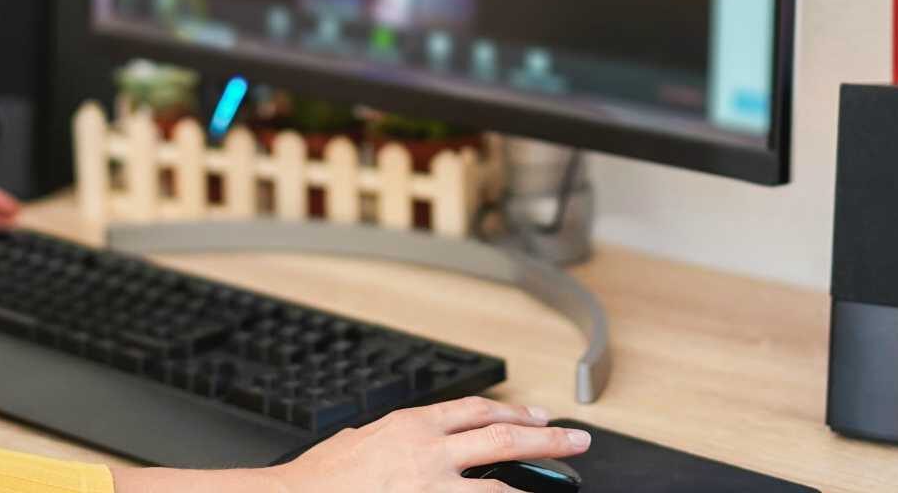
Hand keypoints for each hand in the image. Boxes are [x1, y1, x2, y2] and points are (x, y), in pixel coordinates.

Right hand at [273, 397, 590, 490]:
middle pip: (503, 440)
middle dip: (547, 440)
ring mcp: (431, 489)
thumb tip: (410, 441)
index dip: (515, 414)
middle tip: (578, 440)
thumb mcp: (360, 441)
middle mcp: (428, 455)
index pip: (477, 412)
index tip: (538, 418)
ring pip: (500, 485)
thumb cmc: (319, 479)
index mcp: (412, 427)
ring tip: (565, 480)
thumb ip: (394, 438)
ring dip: (536, 483)